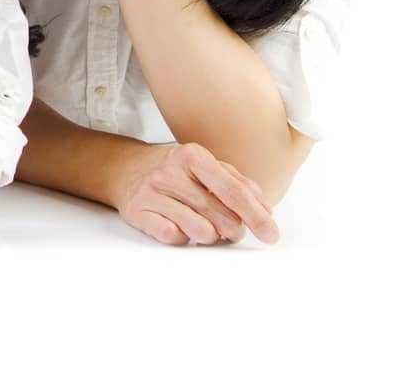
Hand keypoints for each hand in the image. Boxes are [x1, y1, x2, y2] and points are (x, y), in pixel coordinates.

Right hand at [111, 142, 277, 245]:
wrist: (123, 168)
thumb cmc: (174, 170)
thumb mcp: (205, 165)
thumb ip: (238, 183)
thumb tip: (266, 211)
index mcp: (193, 156)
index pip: (234, 192)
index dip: (257, 216)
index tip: (272, 235)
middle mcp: (170, 173)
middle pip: (221, 217)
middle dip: (234, 230)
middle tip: (230, 229)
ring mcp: (151, 192)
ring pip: (200, 231)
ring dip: (210, 236)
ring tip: (203, 226)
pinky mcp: (136, 212)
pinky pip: (173, 237)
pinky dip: (182, 237)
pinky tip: (178, 225)